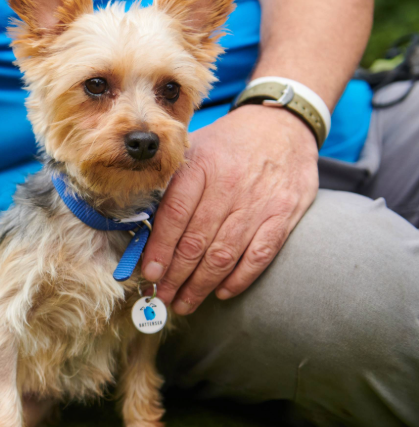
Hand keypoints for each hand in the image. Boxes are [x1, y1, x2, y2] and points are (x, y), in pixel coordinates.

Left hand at [141, 105, 318, 313]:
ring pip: (224, 254)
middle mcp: (228, 185)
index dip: (160, 248)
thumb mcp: (194, 150)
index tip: (150, 273)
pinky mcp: (283, 215)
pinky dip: (240, 278)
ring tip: (185, 302)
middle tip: (163, 296)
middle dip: (176, 275)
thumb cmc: (228, 143)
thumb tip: (143, 227)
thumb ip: (171, 184)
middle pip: (196, 241)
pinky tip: (222, 292)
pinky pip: (259, 255)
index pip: (174, 215)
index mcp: (199, 167)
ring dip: (201, 284)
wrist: (283, 124)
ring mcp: (258, 202)